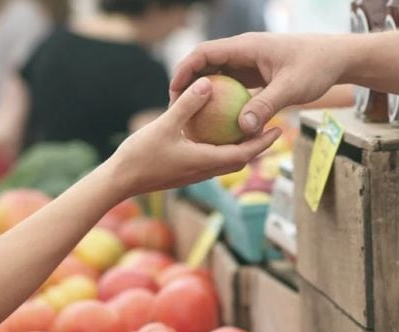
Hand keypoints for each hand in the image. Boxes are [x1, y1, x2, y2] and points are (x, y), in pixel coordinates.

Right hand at [110, 77, 280, 197]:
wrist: (120, 181)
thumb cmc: (140, 155)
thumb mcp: (164, 125)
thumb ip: (187, 105)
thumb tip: (207, 83)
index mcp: (205, 162)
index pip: (244, 154)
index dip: (263, 142)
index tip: (279, 129)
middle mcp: (205, 171)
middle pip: (240, 159)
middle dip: (258, 145)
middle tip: (272, 127)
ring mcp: (195, 173)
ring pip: (226, 161)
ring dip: (241, 148)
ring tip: (250, 128)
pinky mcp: (185, 172)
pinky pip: (211, 159)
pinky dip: (222, 148)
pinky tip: (217, 132)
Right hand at [170, 33, 346, 135]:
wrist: (336, 58)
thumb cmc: (316, 67)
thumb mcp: (291, 88)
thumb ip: (266, 106)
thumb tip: (243, 129)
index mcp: (246, 47)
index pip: (204, 53)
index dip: (185, 70)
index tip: (173, 91)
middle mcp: (244, 52)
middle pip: (206, 65)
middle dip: (189, 84)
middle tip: (176, 109)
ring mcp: (250, 63)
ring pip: (218, 76)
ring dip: (205, 94)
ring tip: (192, 118)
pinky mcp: (257, 74)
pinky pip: (233, 87)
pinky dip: (223, 101)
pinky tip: (219, 123)